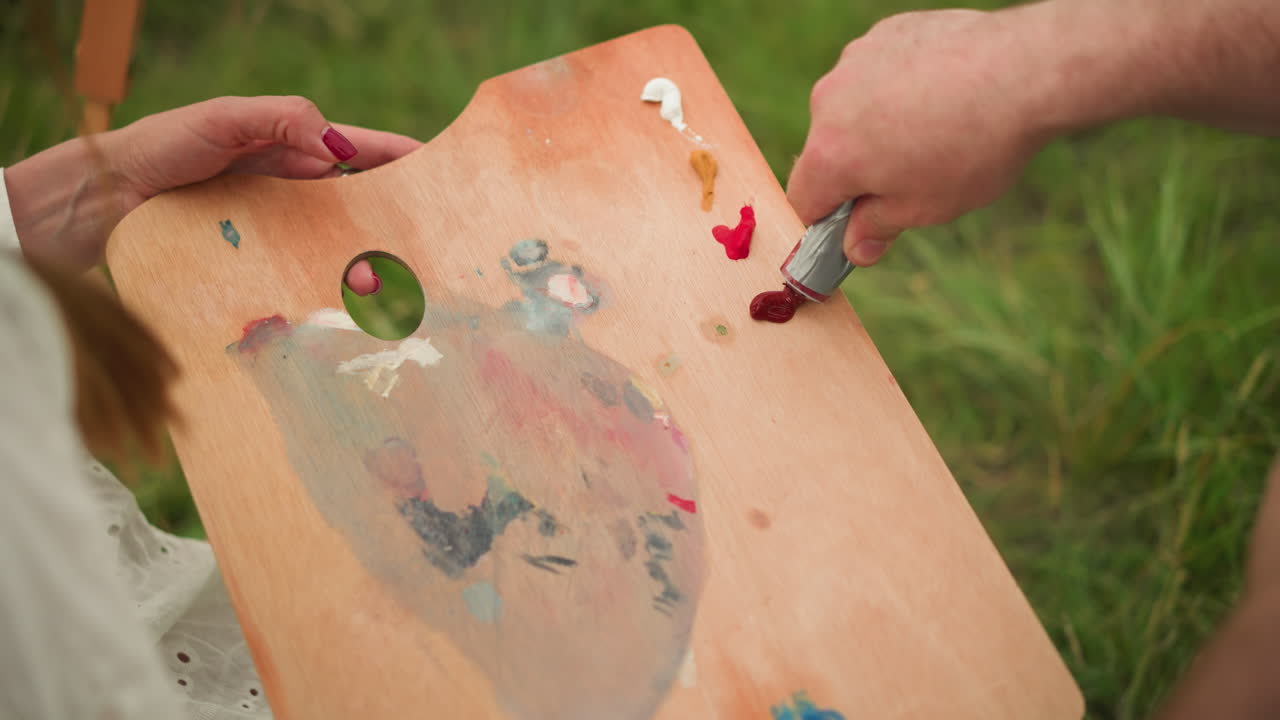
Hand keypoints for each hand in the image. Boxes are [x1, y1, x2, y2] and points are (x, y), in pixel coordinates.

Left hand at [6, 95, 420, 287]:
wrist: (106, 196)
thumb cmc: (163, 146)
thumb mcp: (224, 119)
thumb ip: (281, 120)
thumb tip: (340, 147)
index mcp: (296, 147)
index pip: (366, 151)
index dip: (408, 160)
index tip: (450, 176)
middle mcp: (296, 189)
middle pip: (364, 201)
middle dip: (403, 215)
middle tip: (444, 238)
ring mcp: (280, 227)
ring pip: (340, 240)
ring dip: (371, 256)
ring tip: (411, 278)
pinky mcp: (261, 260)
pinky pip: (305, 269)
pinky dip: (332, 282)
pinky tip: (354, 301)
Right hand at [786, 9, 1047, 265]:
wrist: (1024, 70)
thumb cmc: (972, 149)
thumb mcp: (924, 207)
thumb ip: (877, 227)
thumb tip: (855, 248)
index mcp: (830, 155)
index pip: (804, 200)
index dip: (826, 223)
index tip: (853, 229)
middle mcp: (828, 102)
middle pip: (828, 150)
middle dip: (858, 169)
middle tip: (910, 179)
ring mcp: (856, 61)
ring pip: (852, 107)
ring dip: (877, 125)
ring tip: (934, 130)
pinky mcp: (886, 33)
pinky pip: (879, 71)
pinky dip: (898, 87)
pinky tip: (941, 94)